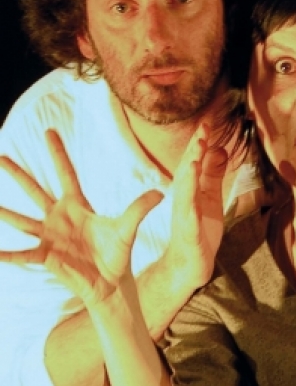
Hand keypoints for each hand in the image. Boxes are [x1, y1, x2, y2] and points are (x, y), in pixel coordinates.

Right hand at [0, 130, 161, 305]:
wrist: (111, 281)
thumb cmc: (117, 253)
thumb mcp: (128, 228)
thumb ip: (140, 209)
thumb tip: (161, 192)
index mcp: (78, 206)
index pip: (66, 174)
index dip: (58, 153)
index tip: (49, 131)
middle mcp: (59, 217)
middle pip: (36, 190)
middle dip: (19, 173)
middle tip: (0, 156)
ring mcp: (50, 236)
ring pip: (22, 220)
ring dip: (5, 212)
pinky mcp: (46, 255)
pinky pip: (23, 254)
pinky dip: (7, 254)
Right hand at [162, 123, 228, 291]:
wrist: (190, 267)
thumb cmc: (200, 232)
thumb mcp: (211, 198)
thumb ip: (213, 174)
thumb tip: (218, 148)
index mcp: (190, 191)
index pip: (194, 162)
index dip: (200, 142)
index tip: (207, 122)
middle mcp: (184, 200)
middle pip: (187, 170)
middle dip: (194, 148)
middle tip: (203, 128)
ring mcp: (184, 217)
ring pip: (185, 189)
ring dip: (190, 168)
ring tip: (198, 148)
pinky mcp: (188, 233)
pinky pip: (188, 214)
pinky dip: (189, 198)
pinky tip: (194, 185)